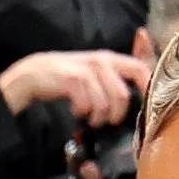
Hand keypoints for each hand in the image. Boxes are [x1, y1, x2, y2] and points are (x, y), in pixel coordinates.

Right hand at [0, 50, 150, 125]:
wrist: (32, 76)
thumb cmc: (69, 80)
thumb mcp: (96, 76)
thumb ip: (119, 78)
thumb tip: (146, 83)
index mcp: (110, 59)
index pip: (140, 69)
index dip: (147, 89)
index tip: (145, 109)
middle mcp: (100, 60)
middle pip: (123, 95)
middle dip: (117, 114)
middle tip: (107, 120)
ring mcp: (85, 67)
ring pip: (106, 103)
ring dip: (98, 116)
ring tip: (89, 116)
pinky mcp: (71, 78)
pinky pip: (87, 103)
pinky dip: (82, 112)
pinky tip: (76, 110)